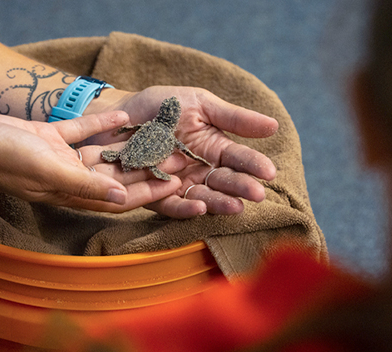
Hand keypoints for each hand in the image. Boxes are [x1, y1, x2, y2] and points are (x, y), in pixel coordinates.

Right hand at [0, 111, 182, 211]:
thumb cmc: (5, 158)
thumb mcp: (49, 172)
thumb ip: (86, 185)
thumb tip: (124, 196)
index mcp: (72, 192)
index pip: (120, 196)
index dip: (150, 192)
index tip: (177, 185)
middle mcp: (71, 177)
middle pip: (118, 174)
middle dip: (149, 168)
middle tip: (178, 157)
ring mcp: (61, 157)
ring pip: (104, 153)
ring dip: (131, 146)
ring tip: (160, 137)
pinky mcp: (50, 136)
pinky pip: (83, 131)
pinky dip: (102, 124)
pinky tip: (124, 114)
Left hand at [84, 86, 277, 217]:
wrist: (117, 115)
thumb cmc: (161, 106)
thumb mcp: (200, 104)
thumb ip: (233, 117)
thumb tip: (274, 125)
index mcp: (214, 147)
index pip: (239, 158)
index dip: (254, 165)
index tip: (269, 172)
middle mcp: (200, 169)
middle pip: (225, 181)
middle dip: (241, 187)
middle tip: (257, 194)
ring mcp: (179, 183)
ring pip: (204, 196)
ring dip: (220, 202)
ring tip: (236, 206)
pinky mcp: (155, 195)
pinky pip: (172, 205)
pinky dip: (186, 208)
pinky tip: (200, 208)